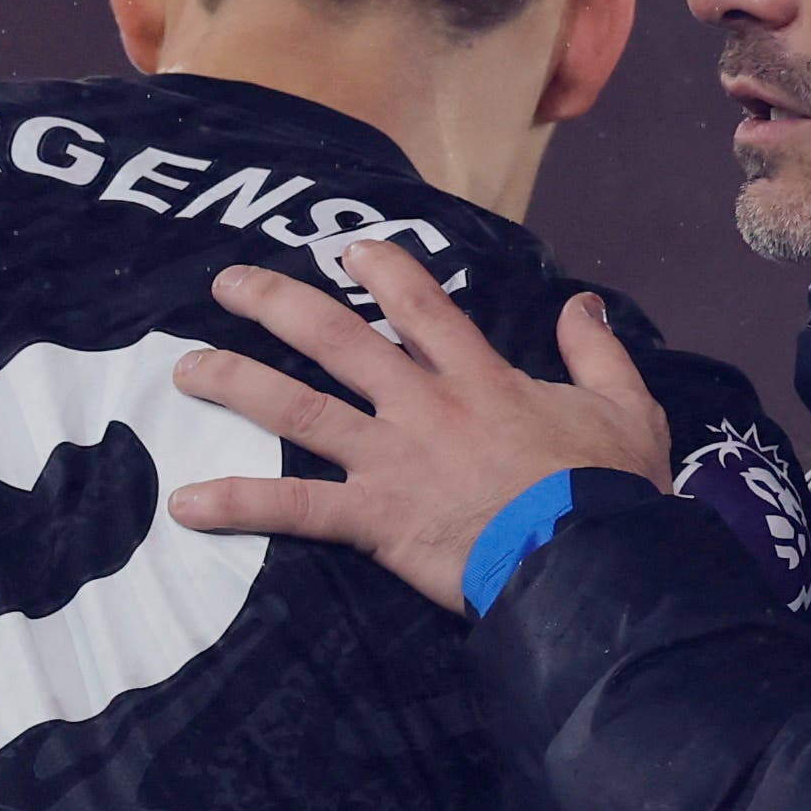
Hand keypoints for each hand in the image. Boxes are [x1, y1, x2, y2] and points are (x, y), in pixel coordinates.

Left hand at [168, 241, 672, 614]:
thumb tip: (581, 303)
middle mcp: (423, 405)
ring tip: (185, 370)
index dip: (381, 269)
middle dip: (277, 304)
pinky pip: (296, 510)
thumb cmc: (610, 490)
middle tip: (228, 283)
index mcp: (479, 378)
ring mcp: (392, 458)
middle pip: (336, 339)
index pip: (421, 305)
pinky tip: (187, 504)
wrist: (592, 560)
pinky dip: (241, 504)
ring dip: (238, 384)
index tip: (348, 249)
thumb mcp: (624, 408)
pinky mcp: (375, 518)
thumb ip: (598, 350)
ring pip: (299, 408)